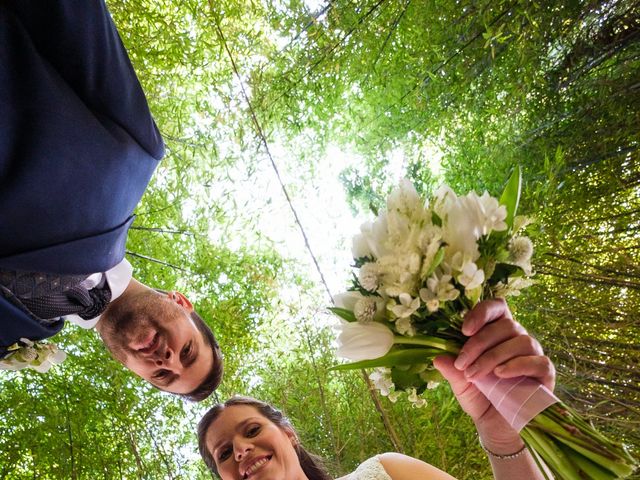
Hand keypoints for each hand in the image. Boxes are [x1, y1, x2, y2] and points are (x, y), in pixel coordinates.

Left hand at [433, 298, 554, 453]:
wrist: (496, 427)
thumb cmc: (479, 397)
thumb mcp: (460, 383)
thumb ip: (451, 370)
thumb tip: (437, 357)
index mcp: (497, 333)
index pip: (496, 307)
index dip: (482, 312)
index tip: (464, 330)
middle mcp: (517, 338)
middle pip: (505, 325)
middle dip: (478, 343)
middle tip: (461, 364)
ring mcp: (534, 354)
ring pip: (520, 341)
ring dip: (493, 356)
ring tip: (475, 375)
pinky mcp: (545, 373)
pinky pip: (537, 361)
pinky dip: (517, 365)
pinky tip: (500, 375)